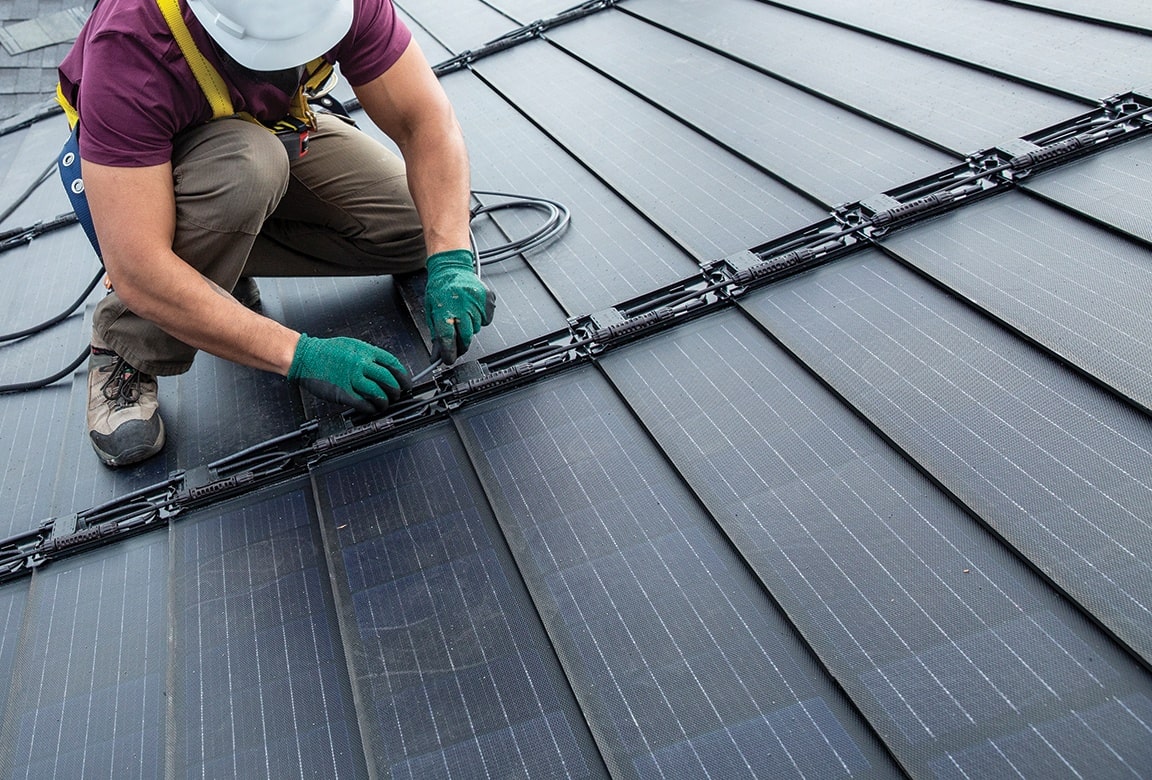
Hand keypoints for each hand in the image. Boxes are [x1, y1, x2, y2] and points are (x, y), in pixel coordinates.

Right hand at [287, 334, 410, 412]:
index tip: (405, 383)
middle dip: (396, 390)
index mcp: (365, 352)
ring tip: (384, 403)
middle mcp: (361, 364)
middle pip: (388, 380)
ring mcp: (352, 378)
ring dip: (384, 401)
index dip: (403, 376)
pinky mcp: (343, 392)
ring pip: (378, 393)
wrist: (304, 356)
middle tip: (397, 395)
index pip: (393, 364)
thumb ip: (368, 356)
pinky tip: (371, 408)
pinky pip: (363, 403)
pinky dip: (370, 408)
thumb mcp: (352, 346)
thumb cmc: (326, 352)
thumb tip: (383, 366)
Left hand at [424, 249, 495, 364]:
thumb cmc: (440, 288)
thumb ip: (436, 332)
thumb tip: (438, 353)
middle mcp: (462, 308)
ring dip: (470, 328)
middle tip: (457, 344)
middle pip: (465, 338)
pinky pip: (486, 320)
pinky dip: (480, 318)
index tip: (448, 359)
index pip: (448, 340)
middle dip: (461, 345)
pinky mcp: (488, 300)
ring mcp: (477, 303)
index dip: (449, 353)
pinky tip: (472, 309)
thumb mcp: (431, 310)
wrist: (452, 267)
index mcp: (444, 310)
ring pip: (476, 329)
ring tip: (463, 314)